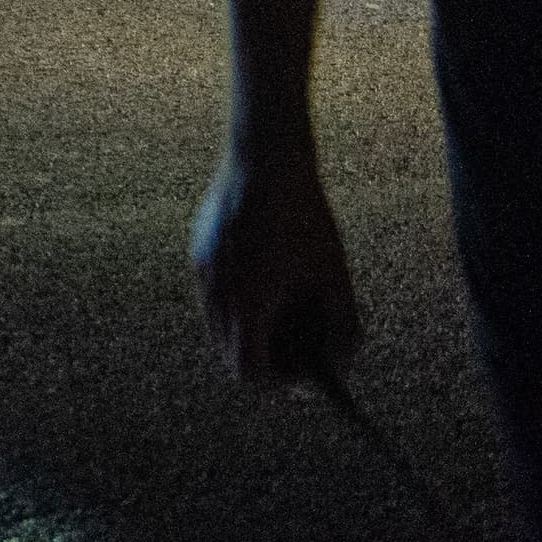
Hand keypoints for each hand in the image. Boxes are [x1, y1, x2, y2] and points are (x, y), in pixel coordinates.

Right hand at [192, 143, 359, 385]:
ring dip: (248, 329)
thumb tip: (340, 361)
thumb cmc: (304, 219)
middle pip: (230, 351)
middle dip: (264, 356)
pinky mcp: (198, 250)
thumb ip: (343, 327)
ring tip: (285, 312)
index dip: (278, 382)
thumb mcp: (335, 276)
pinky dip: (237, 301)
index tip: (305, 375)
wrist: (264, 160)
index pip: (249, 372)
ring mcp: (202, 271)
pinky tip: (267, 277)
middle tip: (299, 348)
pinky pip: (213, 293)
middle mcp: (215, 294)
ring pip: (219, 323)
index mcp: (248, 306)